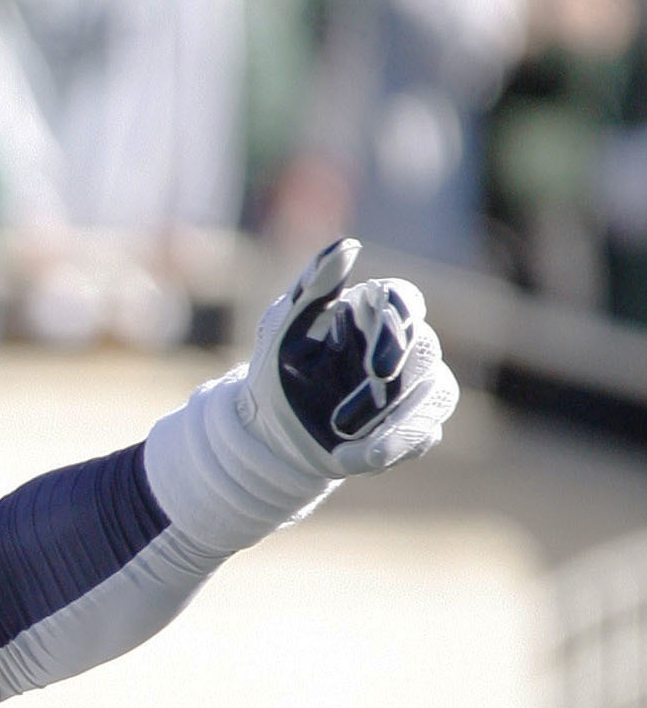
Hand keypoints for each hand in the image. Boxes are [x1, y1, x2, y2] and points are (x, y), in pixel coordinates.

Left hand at [245, 240, 457, 479]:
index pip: (404, 304)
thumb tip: (347, 246)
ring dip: (402, 426)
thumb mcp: (284, 327)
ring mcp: (411, 388)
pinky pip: (425, 435)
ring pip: (439, 395)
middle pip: (427, 351)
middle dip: (396, 385)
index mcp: (373, 313)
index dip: (398, 331)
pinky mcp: (410, 427)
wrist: (268, 433)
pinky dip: (395, 448)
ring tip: (352, 452)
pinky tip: (355, 461)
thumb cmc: (277, 370)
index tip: (378, 368)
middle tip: (347, 417)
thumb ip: (314, 285)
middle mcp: (401, 346)